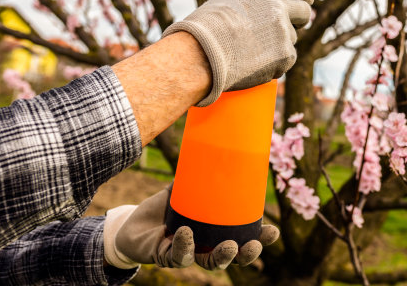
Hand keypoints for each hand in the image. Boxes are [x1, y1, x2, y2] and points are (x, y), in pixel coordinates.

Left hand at [103, 186, 278, 269]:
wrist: (134, 225)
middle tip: (255, 244)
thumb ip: (195, 174)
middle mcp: (205, 247)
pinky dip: (184, 247)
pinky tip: (187, 233)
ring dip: (223, 257)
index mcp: (215, 232)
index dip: (260, 238)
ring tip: (229, 246)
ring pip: (211, 263)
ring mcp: (188, 254)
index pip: (243, 238)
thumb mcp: (182, 189)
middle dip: (246, 254)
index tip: (273, 231)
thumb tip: (211, 144)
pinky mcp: (167, 257)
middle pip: (233, 256)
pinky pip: (179, 257)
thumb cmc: (164, 208)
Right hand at [162, 0, 313, 105]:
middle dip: (300, 19)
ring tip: (253, 50)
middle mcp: (278, 9)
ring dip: (278, 45)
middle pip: (304, 12)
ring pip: (291, 39)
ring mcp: (284, 32)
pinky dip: (275, 63)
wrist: (203, 53)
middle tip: (290, 26)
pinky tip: (255, 62)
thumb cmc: (206, 29)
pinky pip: (287, 59)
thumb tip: (255, 9)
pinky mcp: (286, 56)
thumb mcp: (227, 2)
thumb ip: (250, 4)